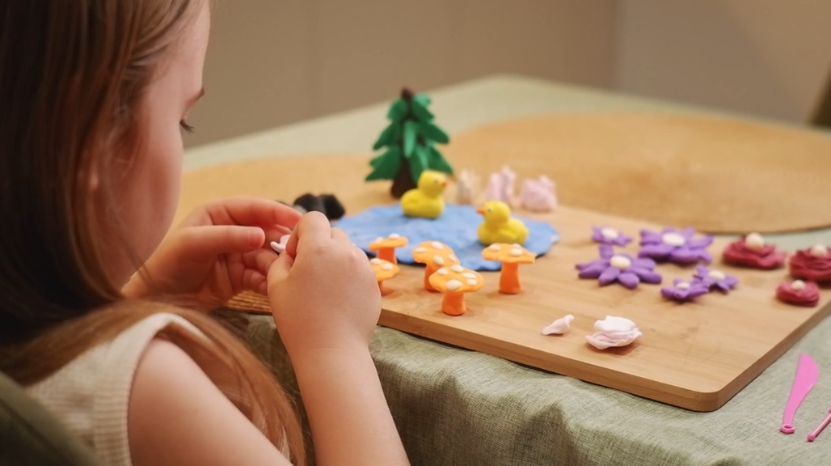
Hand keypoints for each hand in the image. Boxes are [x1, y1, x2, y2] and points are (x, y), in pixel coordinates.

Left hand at [123, 197, 300, 308]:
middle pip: (265, 231)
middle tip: (298, 251)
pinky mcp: (240, 278)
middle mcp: (231, 232)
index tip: (297, 219)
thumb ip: (227, 237)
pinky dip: (269, 281)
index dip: (276, 211)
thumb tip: (261, 235)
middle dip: (280, 241)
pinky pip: (261, 276)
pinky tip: (275, 287)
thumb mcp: (193, 243)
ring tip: (284, 273)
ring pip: (266, 256)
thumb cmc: (167, 265)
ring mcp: (237, 256)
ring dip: (276, 264)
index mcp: (218, 214)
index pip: (253, 208)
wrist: (156, 301)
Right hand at [267, 212, 380, 355]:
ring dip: (335, 259)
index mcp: (319, 248)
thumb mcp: (276, 286)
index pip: (312, 218)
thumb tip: (292, 252)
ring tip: (324, 287)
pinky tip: (338, 298)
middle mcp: (346, 252)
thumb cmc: (299, 320)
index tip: (296, 256)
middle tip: (309, 273)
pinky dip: (348, 275)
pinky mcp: (374, 283)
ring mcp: (364, 267)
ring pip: (347, 249)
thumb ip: (282, 259)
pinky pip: (359, 268)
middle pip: (332, 232)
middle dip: (319, 245)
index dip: (300, 233)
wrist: (332, 351)